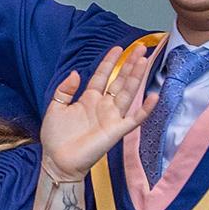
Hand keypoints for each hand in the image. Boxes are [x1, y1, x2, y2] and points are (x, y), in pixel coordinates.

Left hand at [40, 42, 159, 179]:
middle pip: (120, 81)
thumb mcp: (55, 107)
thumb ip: (65, 90)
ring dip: (136, 78)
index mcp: (88, 99)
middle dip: (130, 65)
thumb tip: (75, 73)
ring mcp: (111, 117)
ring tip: (144, 61)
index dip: (110, 62)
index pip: (102, 76)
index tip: (118, 48)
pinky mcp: (116, 131)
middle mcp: (103, 106)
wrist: (57, 160)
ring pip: (127, 93)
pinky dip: (144, 109)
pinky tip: (153, 96)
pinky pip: (134, 118)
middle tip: (141, 48)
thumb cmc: (55, 137)